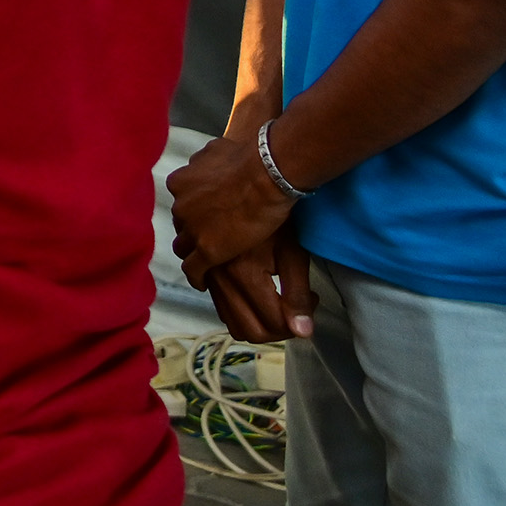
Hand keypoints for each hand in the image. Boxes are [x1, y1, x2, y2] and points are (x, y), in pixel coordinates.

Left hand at [168, 128, 300, 299]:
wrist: (265, 172)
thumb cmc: (248, 157)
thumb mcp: (217, 150)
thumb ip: (205, 161)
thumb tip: (203, 161)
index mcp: (180, 183)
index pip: (182, 203)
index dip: (193, 211)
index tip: (204, 216)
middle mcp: (180, 206)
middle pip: (181, 225)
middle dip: (192, 231)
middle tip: (208, 238)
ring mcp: (192, 229)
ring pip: (183, 248)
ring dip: (193, 254)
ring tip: (204, 262)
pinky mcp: (207, 250)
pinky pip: (193, 270)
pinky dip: (197, 277)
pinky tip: (203, 282)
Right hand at [203, 225, 317, 344]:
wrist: (255, 172)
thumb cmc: (280, 215)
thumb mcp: (295, 256)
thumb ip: (297, 296)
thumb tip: (303, 333)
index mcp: (244, 275)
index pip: (267, 326)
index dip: (292, 324)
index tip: (309, 301)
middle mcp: (217, 273)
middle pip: (243, 327)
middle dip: (271, 327)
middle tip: (290, 306)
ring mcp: (203, 261)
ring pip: (223, 310)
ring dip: (248, 311)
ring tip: (270, 290)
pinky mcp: (196, 249)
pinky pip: (206, 283)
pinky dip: (227, 291)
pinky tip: (245, 272)